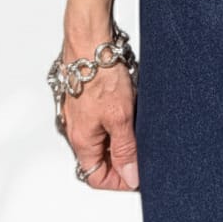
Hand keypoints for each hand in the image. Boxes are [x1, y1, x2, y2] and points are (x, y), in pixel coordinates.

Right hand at [61, 31, 139, 190]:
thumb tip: (130, 177)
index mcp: (81, 140)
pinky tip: (132, 107)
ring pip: (102, 138)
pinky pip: (102, 119)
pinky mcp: (86, 99)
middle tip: (146, 149)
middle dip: (123, 158)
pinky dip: (118, 120)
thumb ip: (125, 149)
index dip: (119, 181)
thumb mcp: (120, 117)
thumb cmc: (100, 74)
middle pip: (99, 159)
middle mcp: (76, 130)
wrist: (90, 40)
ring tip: (140, 125)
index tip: (140, 174)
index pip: (96, 176)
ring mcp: (80, 114)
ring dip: (122, 137)